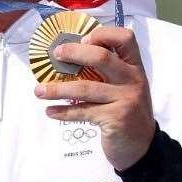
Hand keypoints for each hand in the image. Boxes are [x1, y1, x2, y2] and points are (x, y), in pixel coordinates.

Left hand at [34, 26, 155, 170]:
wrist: (142, 147)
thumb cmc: (127, 111)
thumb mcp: (126, 86)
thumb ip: (108, 71)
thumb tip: (70, 54)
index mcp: (134, 66)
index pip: (125, 38)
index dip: (103, 34)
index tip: (83, 40)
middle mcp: (133, 79)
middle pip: (101, 57)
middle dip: (73, 53)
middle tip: (55, 55)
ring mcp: (126, 99)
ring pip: (85, 87)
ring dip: (58, 89)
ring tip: (39, 91)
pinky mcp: (115, 119)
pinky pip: (82, 111)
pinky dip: (63, 111)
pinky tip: (50, 111)